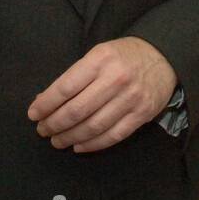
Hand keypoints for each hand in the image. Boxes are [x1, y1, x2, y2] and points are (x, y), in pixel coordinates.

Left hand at [28, 37, 177, 153]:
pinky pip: (112, 136)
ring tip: (58, 140)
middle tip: (43, 130)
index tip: (33, 114)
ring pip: (92, 127)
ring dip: (70, 137)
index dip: (45, 104)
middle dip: (54, 124)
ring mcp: (131, 98)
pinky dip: (92, 144)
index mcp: (101, 59)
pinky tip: (79, 145)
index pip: (65, 87)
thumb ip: (75, 76)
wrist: (164, 56)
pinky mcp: (142, 114)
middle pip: (76, 111)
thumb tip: (44, 101)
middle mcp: (116, 78)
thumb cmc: (124, 55)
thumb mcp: (99, 54)